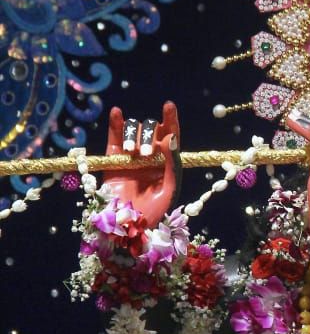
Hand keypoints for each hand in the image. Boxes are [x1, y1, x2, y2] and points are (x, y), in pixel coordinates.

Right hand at [101, 102, 180, 227]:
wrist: (129, 228)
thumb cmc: (154, 212)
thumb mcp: (170, 188)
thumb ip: (172, 163)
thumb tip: (169, 138)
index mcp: (167, 163)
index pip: (170, 136)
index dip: (170, 119)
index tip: (168, 105)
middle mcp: (150, 157)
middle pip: (151, 131)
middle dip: (149, 137)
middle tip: (147, 155)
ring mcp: (131, 157)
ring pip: (133, 132)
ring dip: (134, 136)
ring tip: (134, 153)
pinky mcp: (113, 161)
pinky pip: (114, 138)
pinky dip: (116, 124)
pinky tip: (117, 113)